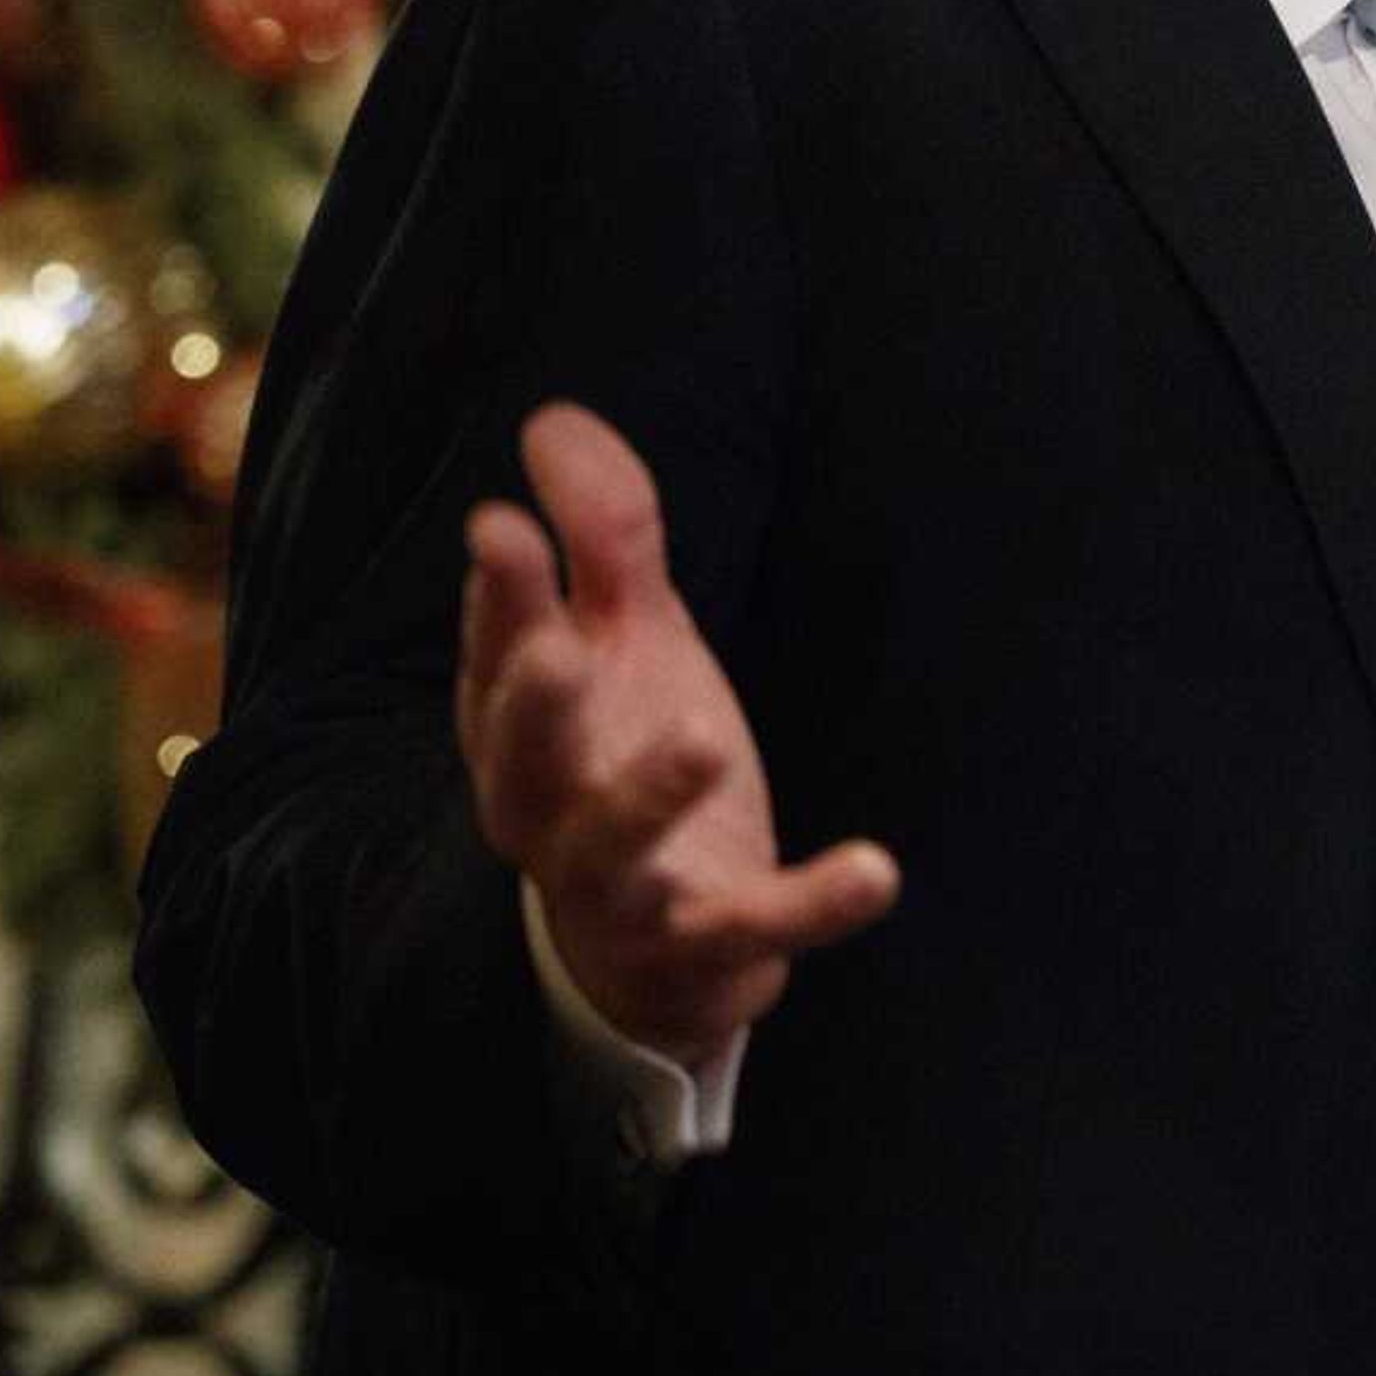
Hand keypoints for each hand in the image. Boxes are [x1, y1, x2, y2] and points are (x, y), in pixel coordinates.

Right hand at [458, 401, 898, 1063]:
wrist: (661, 953)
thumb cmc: (627, 767)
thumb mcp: (629, 646)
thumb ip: (603, 540)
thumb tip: (552, 422)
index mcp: (525, 734)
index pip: (496, 661)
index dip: (498, 601)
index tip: (501, 527)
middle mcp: (550, 814)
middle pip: (522, 765)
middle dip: (534, 709)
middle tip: (558, 650)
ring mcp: (619, 892)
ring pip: (611, 853)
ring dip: (649, 799)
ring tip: (704, 738)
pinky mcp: (701, 949)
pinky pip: (752, 930)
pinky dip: (811, 905)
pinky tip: (879, 869)